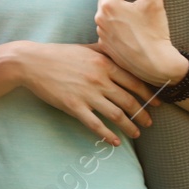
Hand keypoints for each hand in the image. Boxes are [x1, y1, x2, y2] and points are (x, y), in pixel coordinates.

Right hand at [16, 41, 158, 145]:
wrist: (31, 62)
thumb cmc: (58, 54)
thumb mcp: (85, 47)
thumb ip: (105, 50)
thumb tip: (121, 50)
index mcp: (104, 63)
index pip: (134, 82)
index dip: (148, 95)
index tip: (157, 104)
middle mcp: (99, 79)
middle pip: (129, 101)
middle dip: (142, 114)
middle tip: (149, 122)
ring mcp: (87, 94)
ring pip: (116, 115)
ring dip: (129, 127)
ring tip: (136, 134)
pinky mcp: (74, 106)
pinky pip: (95, 124)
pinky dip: (107, 135)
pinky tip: (114, 141)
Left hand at [95, 0, 188, 85]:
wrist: (156, 65)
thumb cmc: (155, 33)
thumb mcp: (154, 3)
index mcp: (108, 5)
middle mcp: (100, 19)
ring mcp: (102, 35)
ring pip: (105, 17)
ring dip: (113, 12)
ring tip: (127, 10)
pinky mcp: (106, 48)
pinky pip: (108, 32)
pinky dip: (115, 27)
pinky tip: (127, 29)